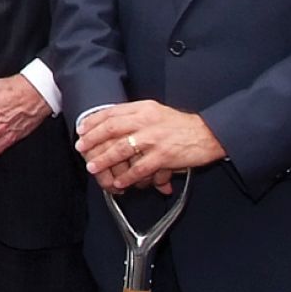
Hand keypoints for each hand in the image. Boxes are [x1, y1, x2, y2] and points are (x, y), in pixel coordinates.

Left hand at [76, 100, 222, 192]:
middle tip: (81, 148)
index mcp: (144, 108)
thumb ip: (135, 116)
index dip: (93, 122)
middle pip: (111, 129)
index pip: (111, 112)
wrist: (209, 134)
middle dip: (92, 140)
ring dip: (104, 160)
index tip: (81, 130)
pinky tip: (119, 182)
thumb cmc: (181, 125)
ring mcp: (154, 139)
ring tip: (93, 166)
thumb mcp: (156, 112)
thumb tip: (110, 124)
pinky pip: (139, 168)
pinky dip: (127, 177)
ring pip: (121, 149)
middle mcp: (147, 121)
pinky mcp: (164, 156)